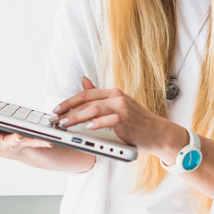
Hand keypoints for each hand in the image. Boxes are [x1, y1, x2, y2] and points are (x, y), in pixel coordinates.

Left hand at [54, 77, 185, 161]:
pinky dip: (97, 123)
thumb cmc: (137, 122)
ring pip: (94, 109)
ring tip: (65, 124)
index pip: (86, 93)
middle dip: (68, 110)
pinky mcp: (126, 120)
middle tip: (55, 119)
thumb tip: (83, 80)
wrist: (158, 133)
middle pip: (87, 100)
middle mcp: (117, 97)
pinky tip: (88, 128)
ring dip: (76, 117)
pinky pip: (108, 120)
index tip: (56, 110)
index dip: (69, 101)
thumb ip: (100, 96)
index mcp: (113, 93)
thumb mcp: (118, 106)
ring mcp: (122, 108)